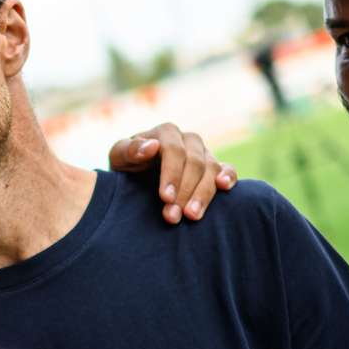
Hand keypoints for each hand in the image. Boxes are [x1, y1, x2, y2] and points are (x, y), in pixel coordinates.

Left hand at [108, 123, 236, 224]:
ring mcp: (203, 153)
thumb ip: (129, 150)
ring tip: (192, 216)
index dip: (172, 174)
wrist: (135, 177)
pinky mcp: (214, 168)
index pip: (174, 150)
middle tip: (173, 216)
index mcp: (165, 133)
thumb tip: (152, 146)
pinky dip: (229, 177)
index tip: (165, 197)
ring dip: (203, 194)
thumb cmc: (125, 165)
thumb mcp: (118, 157)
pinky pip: (227, 169)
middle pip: (194, 162)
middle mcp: (187, 140)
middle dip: (185, 191)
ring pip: (211, 169)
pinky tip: (224, 187)